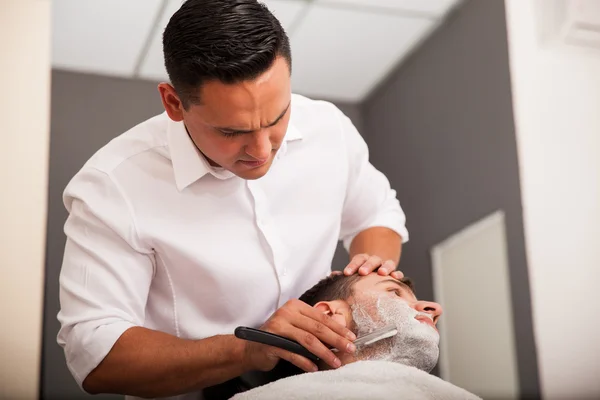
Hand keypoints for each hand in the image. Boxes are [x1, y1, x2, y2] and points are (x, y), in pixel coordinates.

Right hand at [242, 299, 356, 372]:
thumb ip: (313, 328)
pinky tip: (315, 368)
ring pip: (307, 340)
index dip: (338, 328)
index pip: (321, 317)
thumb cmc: (278, 336)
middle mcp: (286, 313)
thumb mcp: (296, 326)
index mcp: (295, 306)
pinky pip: (293, 353)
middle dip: (336, 340)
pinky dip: (306, 362)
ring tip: (335, 362)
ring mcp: (278, 327)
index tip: (351, 337)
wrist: (252, 347)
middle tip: (349, 349)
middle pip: (317, 328)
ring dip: (324, 353)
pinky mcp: (272, 342)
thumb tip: (339, 337)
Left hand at [342, 253, 403, 279]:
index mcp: (363, 260)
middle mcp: (375, 261)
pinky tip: (396, 277)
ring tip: (381, 273)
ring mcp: (386, 266)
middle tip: (362, 272)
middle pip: (372, 260)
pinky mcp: (395, 273)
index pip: (358, 260)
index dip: (352, 266)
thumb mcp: (353, 272)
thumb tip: (332, 275)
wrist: (377, 268)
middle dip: (367, 265)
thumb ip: (345, 273)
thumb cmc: (362, 273)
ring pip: (387, 263)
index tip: (345, 273)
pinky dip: (398, 273)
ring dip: (385, 267)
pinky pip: (398, 271)